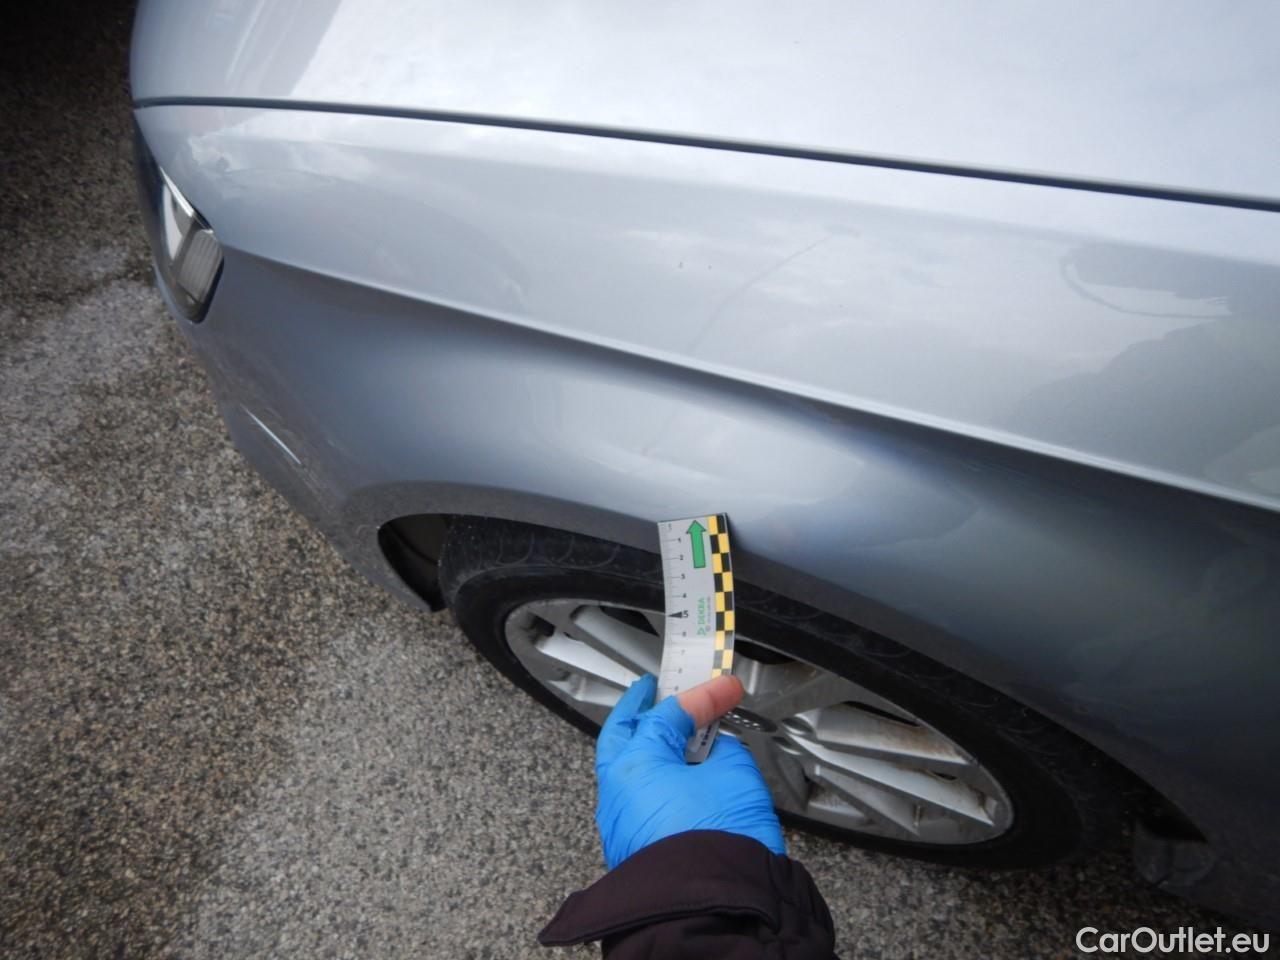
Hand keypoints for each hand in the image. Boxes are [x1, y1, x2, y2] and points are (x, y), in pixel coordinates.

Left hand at [595, 673, 785, 868]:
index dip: (702, 696)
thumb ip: (723, 750)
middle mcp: (616, 792)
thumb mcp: (735, 774)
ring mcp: (620, 823)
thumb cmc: (719, 841)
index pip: (668, 715)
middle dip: (641, 709)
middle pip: (623, 734)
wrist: (716, 907)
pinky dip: (653, 782)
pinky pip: (637, 801)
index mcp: (634, 765)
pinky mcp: (632, 849)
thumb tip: (715, 750)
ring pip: (626, 771)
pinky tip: (676, 778)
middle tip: (656, 691)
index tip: (724, 688)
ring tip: (671, 734)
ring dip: (646, 748)